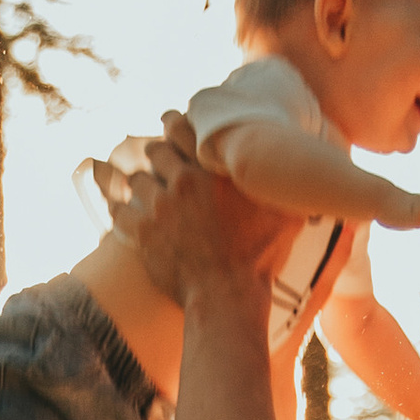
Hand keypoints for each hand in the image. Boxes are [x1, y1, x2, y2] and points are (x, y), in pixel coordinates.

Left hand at [99, 113, 292, 303]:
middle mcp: (183, 181)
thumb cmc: (259, 258)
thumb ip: (283, 186)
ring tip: (147, 192)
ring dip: (141, 184)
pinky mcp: (142, 233)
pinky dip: (119, 210)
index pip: (182, 128)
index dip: (172, 123)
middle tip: (160, 164)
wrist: (227, 297)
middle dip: (157, 156)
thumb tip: (301, 170)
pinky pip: (118, 211)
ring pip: (136, 179)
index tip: (169, 124)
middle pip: (155, 151)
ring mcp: (159, 207)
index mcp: (213, 170)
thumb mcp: (285, 215)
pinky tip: (122, 212)